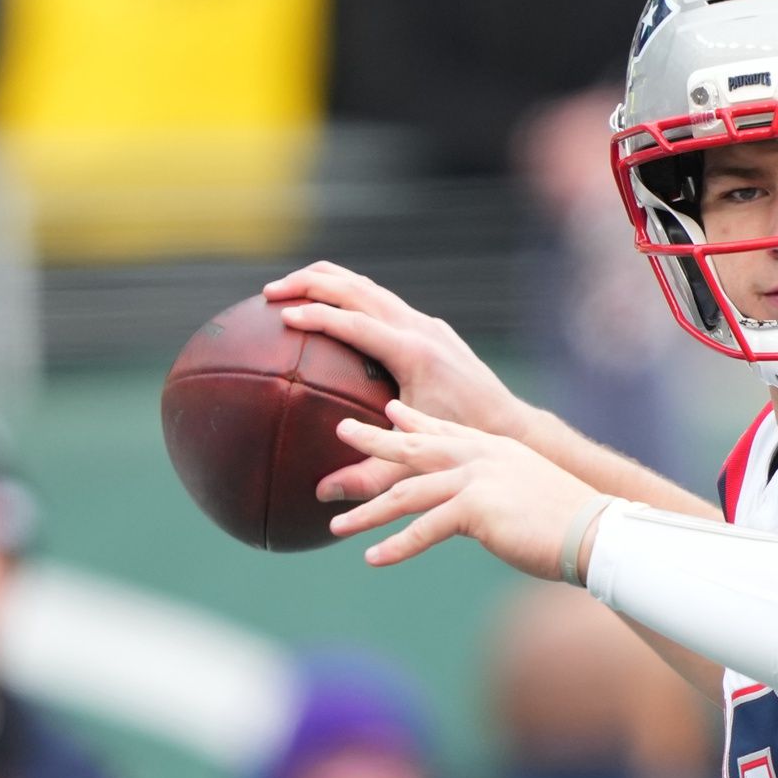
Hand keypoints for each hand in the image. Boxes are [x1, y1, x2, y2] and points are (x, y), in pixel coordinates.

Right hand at [262, 261, 538, 501]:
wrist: (509, 425)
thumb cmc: (463, 443)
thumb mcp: (415, 458)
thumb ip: (369, 477)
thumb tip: (321, 494)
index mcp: (415, 353)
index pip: (356, 323)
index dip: (317, 316)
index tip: (281, 315)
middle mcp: (421, 329)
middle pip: (358, 289)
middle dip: (310, 284)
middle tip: (268, 292)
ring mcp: (427, 325)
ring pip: (370, 289)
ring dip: (328, 283)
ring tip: (288, 289)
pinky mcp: (430, 330)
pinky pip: (382, 303)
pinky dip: (350, 298)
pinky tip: (328, 314)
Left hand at [331, 400, 600, 575]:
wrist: (597, 531)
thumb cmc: (570, 521)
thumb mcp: (528, 494)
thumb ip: (498, 493)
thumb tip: (480, 509)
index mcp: (496, 450)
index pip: (447, 429)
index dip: (414, 420)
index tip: (388, 410)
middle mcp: (483, 457)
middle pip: (416, 446)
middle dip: (374, 440)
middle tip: (341, 431)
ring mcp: (479, 479)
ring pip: (409, 492)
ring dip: (369, 510)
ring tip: (336, 524)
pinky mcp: (478, 509)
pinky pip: (426, 529)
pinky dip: (397, 546)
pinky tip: (373, 559)